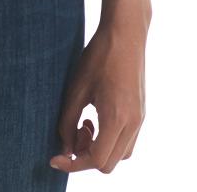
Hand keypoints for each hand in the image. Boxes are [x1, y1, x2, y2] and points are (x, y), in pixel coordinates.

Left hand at [50, 20, 147, 174]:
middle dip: (87, 155)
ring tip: (86, 121)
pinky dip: (110, 138)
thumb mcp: (76, 89)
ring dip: (100, 148)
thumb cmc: (99, 56)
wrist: (126, 32)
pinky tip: (98, 115)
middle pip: (109, 163)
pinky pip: (126, 140)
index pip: (97, 160)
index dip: (74, 163)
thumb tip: (65, 148)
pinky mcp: (141, 112)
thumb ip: (67, 121)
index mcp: (117, 118)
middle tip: (74, 130)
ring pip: (120, 154)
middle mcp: (133, 123)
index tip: (55, 158)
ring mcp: (140, 118)